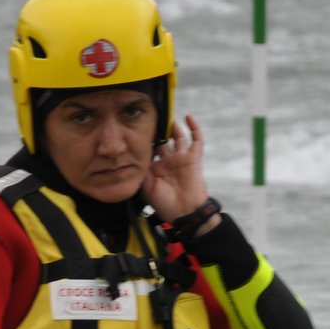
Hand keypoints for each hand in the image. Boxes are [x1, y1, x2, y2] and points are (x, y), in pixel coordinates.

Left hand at [143, 114, 215, 229]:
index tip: (134, 128)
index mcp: (156, 168)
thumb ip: (140, 171)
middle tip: (151, 118)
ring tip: (167, 116)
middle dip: (158, 131)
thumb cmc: (164, 204)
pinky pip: (196, 140)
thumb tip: (132, 156)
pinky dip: (194, 127)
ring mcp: (181, 158)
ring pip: (179, 137)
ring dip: (174, 127)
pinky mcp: (193, 158)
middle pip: (163, 141)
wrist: (184, 212)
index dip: (144, 140)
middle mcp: (168, 161)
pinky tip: (187, 116)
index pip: (149, 149)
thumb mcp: (146, 187)